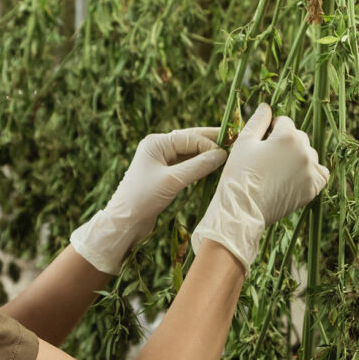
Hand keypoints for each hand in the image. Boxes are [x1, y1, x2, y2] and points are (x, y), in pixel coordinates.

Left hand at [70, 127, 227, 274]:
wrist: (124, 221)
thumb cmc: (143, 198)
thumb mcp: (173, 181)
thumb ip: (198, 166)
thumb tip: (221, 155)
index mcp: (156, 143)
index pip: (190, 138)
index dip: (210, 144)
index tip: (228, 153)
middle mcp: (158, 148)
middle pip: (190, 141)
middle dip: (211, 143)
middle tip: (234, 142)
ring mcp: (161, 162)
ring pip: (189, 154)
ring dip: (206, 156)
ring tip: (227, 155)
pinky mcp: (164, 176)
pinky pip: (185, 166)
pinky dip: (199, 167)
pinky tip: (212, 168)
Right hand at [191, 103, 328, 275]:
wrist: (242, 210)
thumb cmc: (239, 174)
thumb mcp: (244, 142)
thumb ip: (258, 121)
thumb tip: (266, 106)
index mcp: (288, 136)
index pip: (284, 122)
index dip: (271, 130)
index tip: (262, 143)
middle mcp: (305, 151)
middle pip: (299, 137)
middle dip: (286, 143)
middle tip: (269, 158)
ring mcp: (311, 171)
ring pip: (309, 155)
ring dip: (298, 157)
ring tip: (279, 170)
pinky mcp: (313, 189)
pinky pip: (320, 174)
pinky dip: (311, 173)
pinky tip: (296, 177)